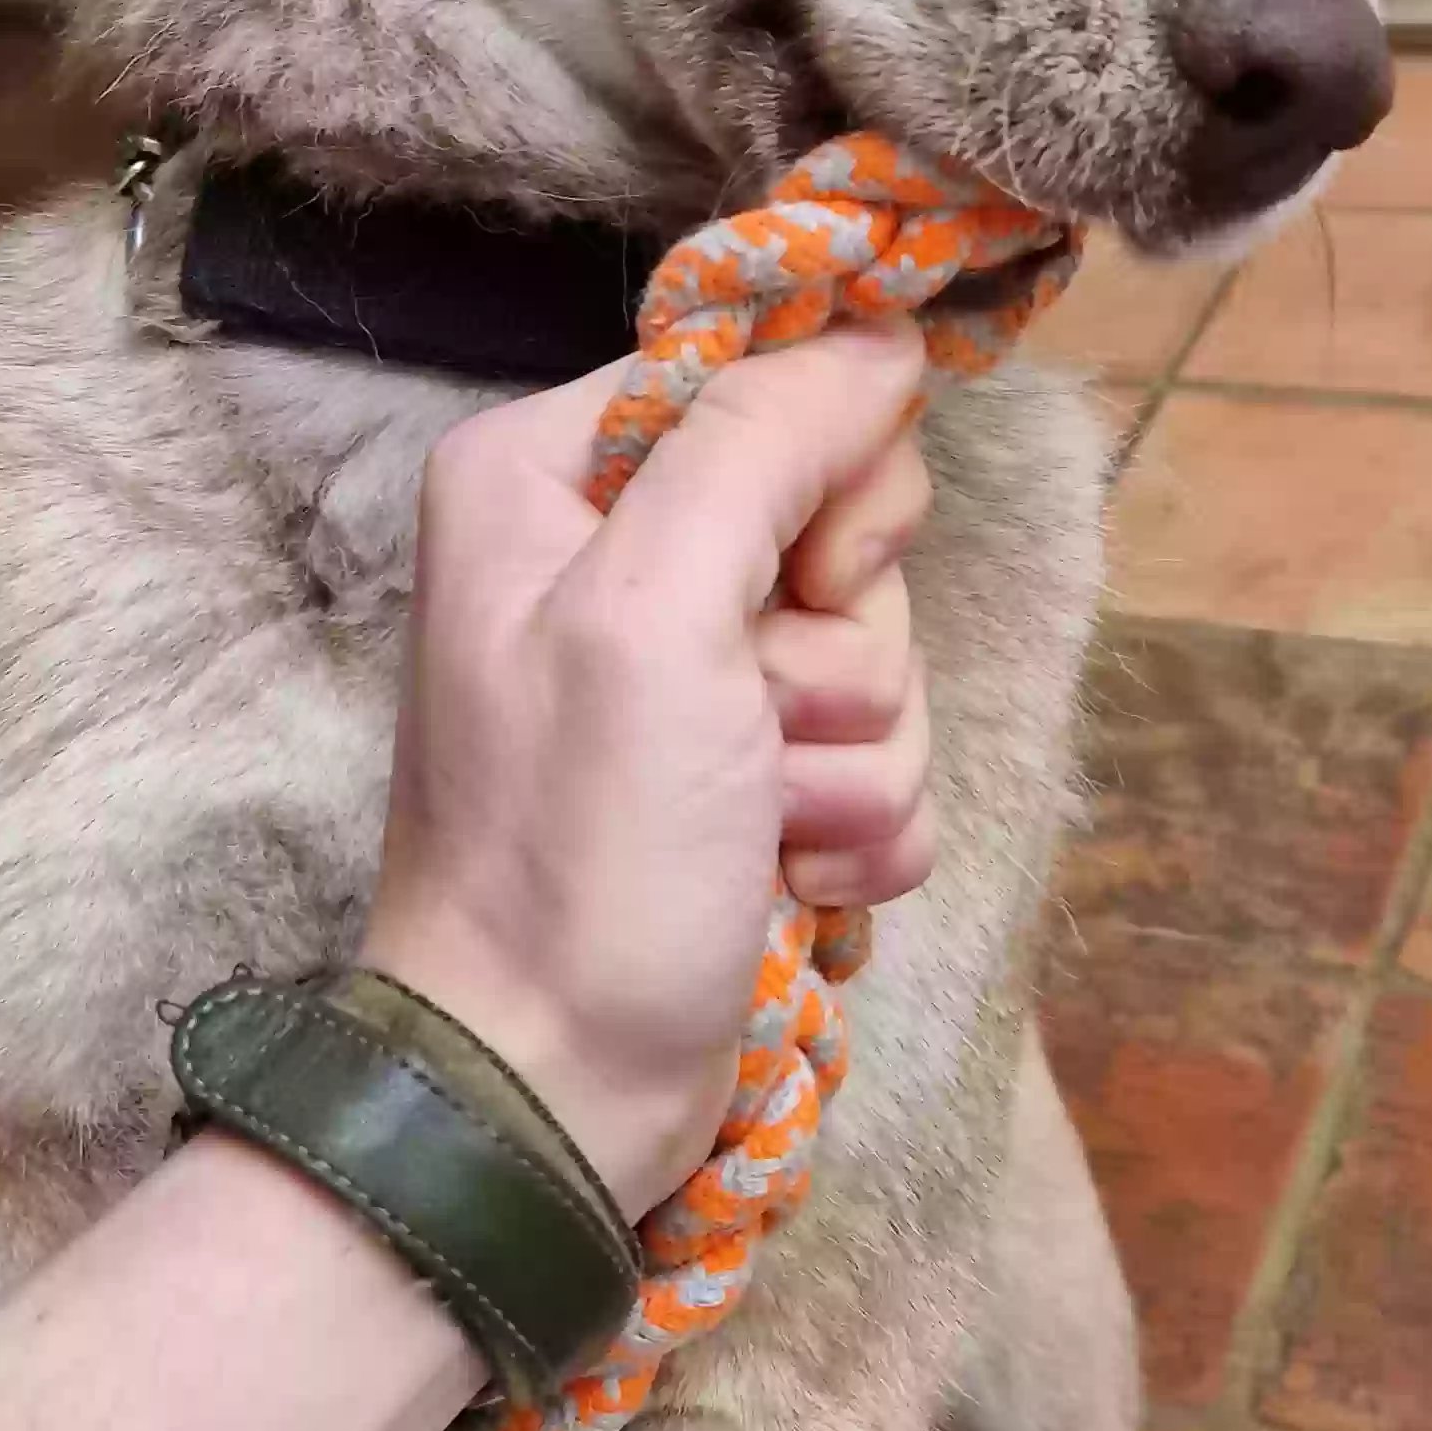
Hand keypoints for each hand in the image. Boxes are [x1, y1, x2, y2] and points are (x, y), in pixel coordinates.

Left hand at [358, 320, 932, 1218]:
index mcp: (551, 479)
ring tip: (759, 831)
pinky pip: (884, 754)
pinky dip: (859, 827)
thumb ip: (761, 446)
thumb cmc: (573, 856)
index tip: (798, 574)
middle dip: (837, 648)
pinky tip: (789, 884)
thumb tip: (877, 336)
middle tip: (755, 734)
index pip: (762, 382)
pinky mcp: (749, 782)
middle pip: (840, 522)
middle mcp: (612, 560)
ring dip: (852, 758)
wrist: (548, 1094)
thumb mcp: (652, 617)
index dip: (818, 479)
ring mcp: (687, 680)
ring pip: (879, 647)